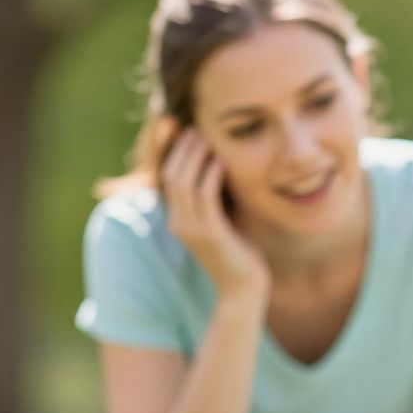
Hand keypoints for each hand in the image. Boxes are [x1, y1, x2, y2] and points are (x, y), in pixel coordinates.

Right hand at [160, 128, 268, 299]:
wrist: (245, 287)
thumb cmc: (240, 249)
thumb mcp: (224, 215)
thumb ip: (218, 192)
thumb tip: (222, 159)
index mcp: (178, 217)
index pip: (167, 176)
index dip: (173, 151)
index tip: (187, 126)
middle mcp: (178, 222)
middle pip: (171, 174)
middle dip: (182, 147)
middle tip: (198, 125)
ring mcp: (191, 229)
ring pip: (183, 182)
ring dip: (196, 156)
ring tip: (208, 136)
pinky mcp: (209, 234)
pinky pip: (205, 196)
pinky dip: (211, 174)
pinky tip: (221, 160)